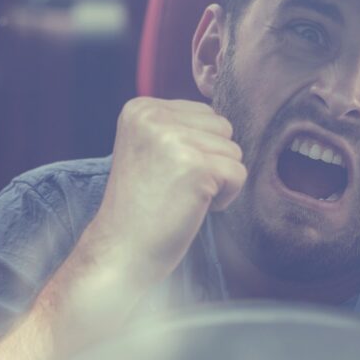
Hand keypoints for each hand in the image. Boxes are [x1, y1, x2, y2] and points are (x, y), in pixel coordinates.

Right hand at [93, 97, 246, 283]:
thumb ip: (178, 126)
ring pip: (233, 150)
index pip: (204, 113)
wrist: (121, 250)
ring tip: (183, 197)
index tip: (167, 173)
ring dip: (218, 179)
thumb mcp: (149, 148)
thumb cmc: (142, 206)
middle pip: (222, 127)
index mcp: (140, 108)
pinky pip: (238, 173)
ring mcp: (174, 139)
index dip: (198, 149)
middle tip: (177, 187)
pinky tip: (195, 207)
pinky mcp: (196, 166)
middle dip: (211, 160)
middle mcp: (153, 117)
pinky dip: (226, 196)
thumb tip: (224, 120)